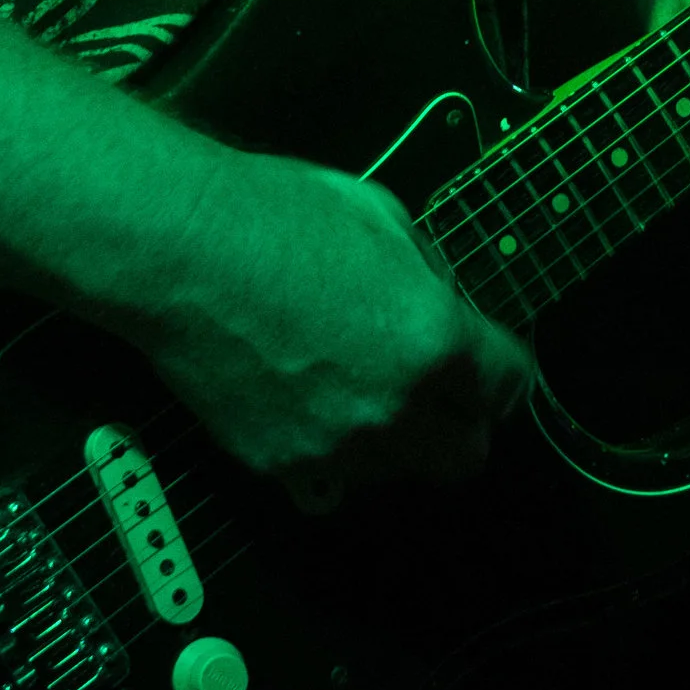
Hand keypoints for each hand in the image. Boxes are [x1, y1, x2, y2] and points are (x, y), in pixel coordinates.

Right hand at [142, 150, 533, 503]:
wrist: (179, 251)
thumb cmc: (274, 214)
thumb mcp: (382, 217)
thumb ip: (426, 279)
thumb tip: (438, 303)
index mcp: (435, 342)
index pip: (511, 386)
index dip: (502, 371)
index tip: (488, 365)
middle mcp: (396, 410)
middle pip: (465, 456)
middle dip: (460, 424)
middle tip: (436, 392)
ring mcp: (336, 447)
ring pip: (396, 471)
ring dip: (393, 439)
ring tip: (356, 387)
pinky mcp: (278, 464)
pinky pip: (327, 474)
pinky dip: (327, 447)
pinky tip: (302, 397)